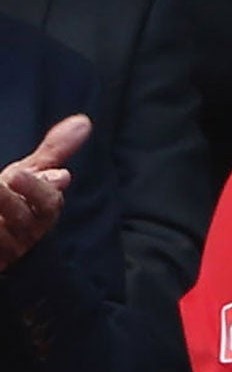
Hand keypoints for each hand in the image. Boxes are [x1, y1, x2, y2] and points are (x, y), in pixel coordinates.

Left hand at [0, 114, 86, 270]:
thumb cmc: (10, 203)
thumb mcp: (28, 175)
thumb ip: (55, 152)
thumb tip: (84, 122)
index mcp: (40, 214)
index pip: (47, 203)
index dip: (35, 189)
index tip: (18, 175)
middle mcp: (25, 235)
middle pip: (20, 218)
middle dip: (5, 200)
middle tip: (2, 182)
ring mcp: (5, 250)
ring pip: (1, 236)